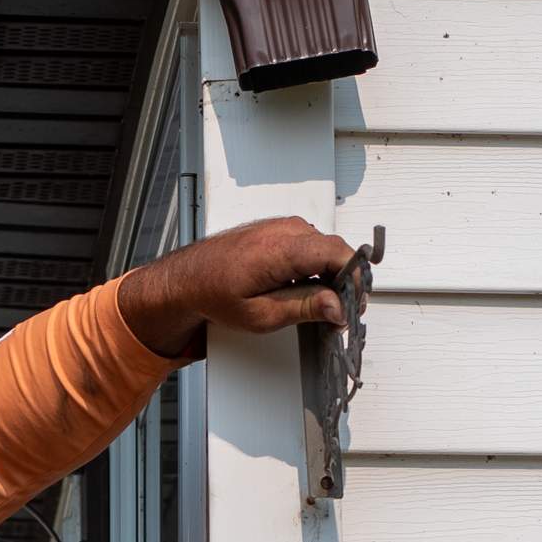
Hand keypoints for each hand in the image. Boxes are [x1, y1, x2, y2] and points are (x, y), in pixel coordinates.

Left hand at [117, 217, 354, 361]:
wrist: (187, 280)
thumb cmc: (214, 294)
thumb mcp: (260, 314)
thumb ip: (303, 308)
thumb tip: (336, 306)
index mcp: (281, 249)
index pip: (337, 254)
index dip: (354, 281)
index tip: (354, 304)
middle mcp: (284, 230)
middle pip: (335, 250)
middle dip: (345, 281)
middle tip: (342, 311)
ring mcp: (283, 227)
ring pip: (326, 248)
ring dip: (331, 274)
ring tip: (323, 304)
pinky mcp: (281, 230)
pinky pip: (312, 245)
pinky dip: (317, 266)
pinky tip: (309, 288)